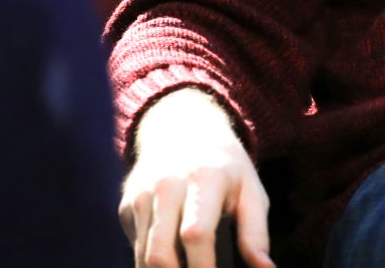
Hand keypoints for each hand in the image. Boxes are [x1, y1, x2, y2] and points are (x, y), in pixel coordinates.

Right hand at [120, 88, 274, 267]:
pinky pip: (137, 248)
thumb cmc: (226, 168)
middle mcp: (167, 184)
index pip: (196, 234)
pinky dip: (152, 264)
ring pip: (144, 256)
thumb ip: (256, 233)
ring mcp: (142, 195)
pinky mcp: (128, 206)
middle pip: (160, 253)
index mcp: (204, 178)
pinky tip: (173, 261)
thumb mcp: (251, 191)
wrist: (185, 130)